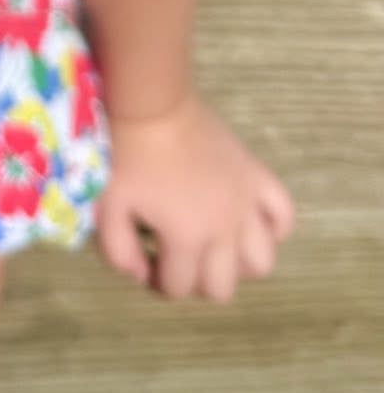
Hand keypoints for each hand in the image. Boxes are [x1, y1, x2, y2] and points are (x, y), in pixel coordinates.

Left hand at [97, 92, 294, 301]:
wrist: (154, 103)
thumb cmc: (127, 153)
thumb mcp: (108, 206)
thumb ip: (118, 252)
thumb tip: (141, 276)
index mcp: (186, 238)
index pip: (178, 288)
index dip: (158, 283)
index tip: (146, 264)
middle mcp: (224, 228)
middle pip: (222, 287)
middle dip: (196, 282)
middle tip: (177, 258)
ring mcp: (246, 203)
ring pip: (261, 262)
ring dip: (237, 265)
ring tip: (214, 247)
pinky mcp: (257, 177)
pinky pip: (284, 214)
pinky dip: (274, 227)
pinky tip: (250, 223)